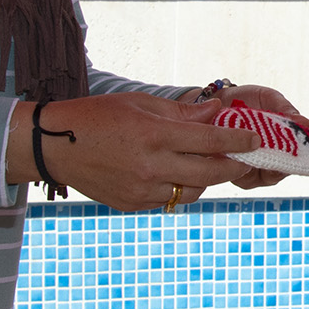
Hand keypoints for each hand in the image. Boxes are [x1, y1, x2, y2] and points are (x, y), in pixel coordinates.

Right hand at [5, 93, 262, 211]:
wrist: (54, 146)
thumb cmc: (97, 117)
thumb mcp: (139, 104)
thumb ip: (181, 113)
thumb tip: (216, 113)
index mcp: (154, 135)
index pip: (210, 142)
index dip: (238, 141)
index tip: (255, 139)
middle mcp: (151, 166)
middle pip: (210, 173)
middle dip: (234, 166)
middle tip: (246, 160)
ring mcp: (141, 190)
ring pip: (192, 191)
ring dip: (207, 178)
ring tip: (212, 165)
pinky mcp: (132, 204)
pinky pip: (168, 199)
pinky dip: (180, 187)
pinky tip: (179, 174)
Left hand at [195, 83, 308, 189]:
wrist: (210, 110)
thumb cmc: (246, 103)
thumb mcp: (268, 100)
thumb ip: (284, 109)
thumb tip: (300, 122)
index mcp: (293, 140)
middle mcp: (282, 159)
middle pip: (303, 163)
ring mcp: (265, 172)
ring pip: (280, 171)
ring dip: (285, 161)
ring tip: (290, 149)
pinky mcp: (245, 180)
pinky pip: (255, 176)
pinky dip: (257, 167)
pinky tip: (258, 156)